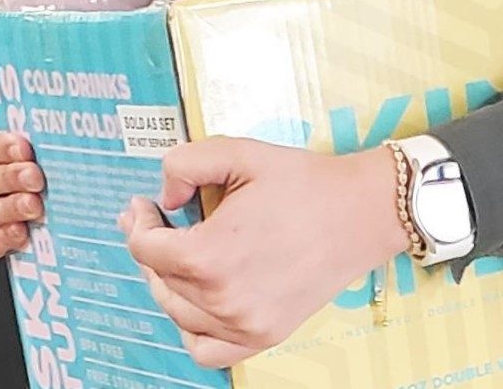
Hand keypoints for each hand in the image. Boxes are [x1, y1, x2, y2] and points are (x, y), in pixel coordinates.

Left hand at [121, 138, 409, 369]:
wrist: (365, 212)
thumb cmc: (308, 183)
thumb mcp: (243, 153)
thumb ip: (186, 163)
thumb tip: (163, 195)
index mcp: (209, 254)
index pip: (144, 247)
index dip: (137, 221)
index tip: (144, 205)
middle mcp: (220, 298)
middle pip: (158, 278)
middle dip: (152, 246)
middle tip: (163, 222)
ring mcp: (242, 323)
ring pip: (176, 313)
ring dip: (171, 282)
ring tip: (185, 255)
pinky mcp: (263, 335)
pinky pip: (205, 349)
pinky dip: (193, 328)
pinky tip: (200, 301)